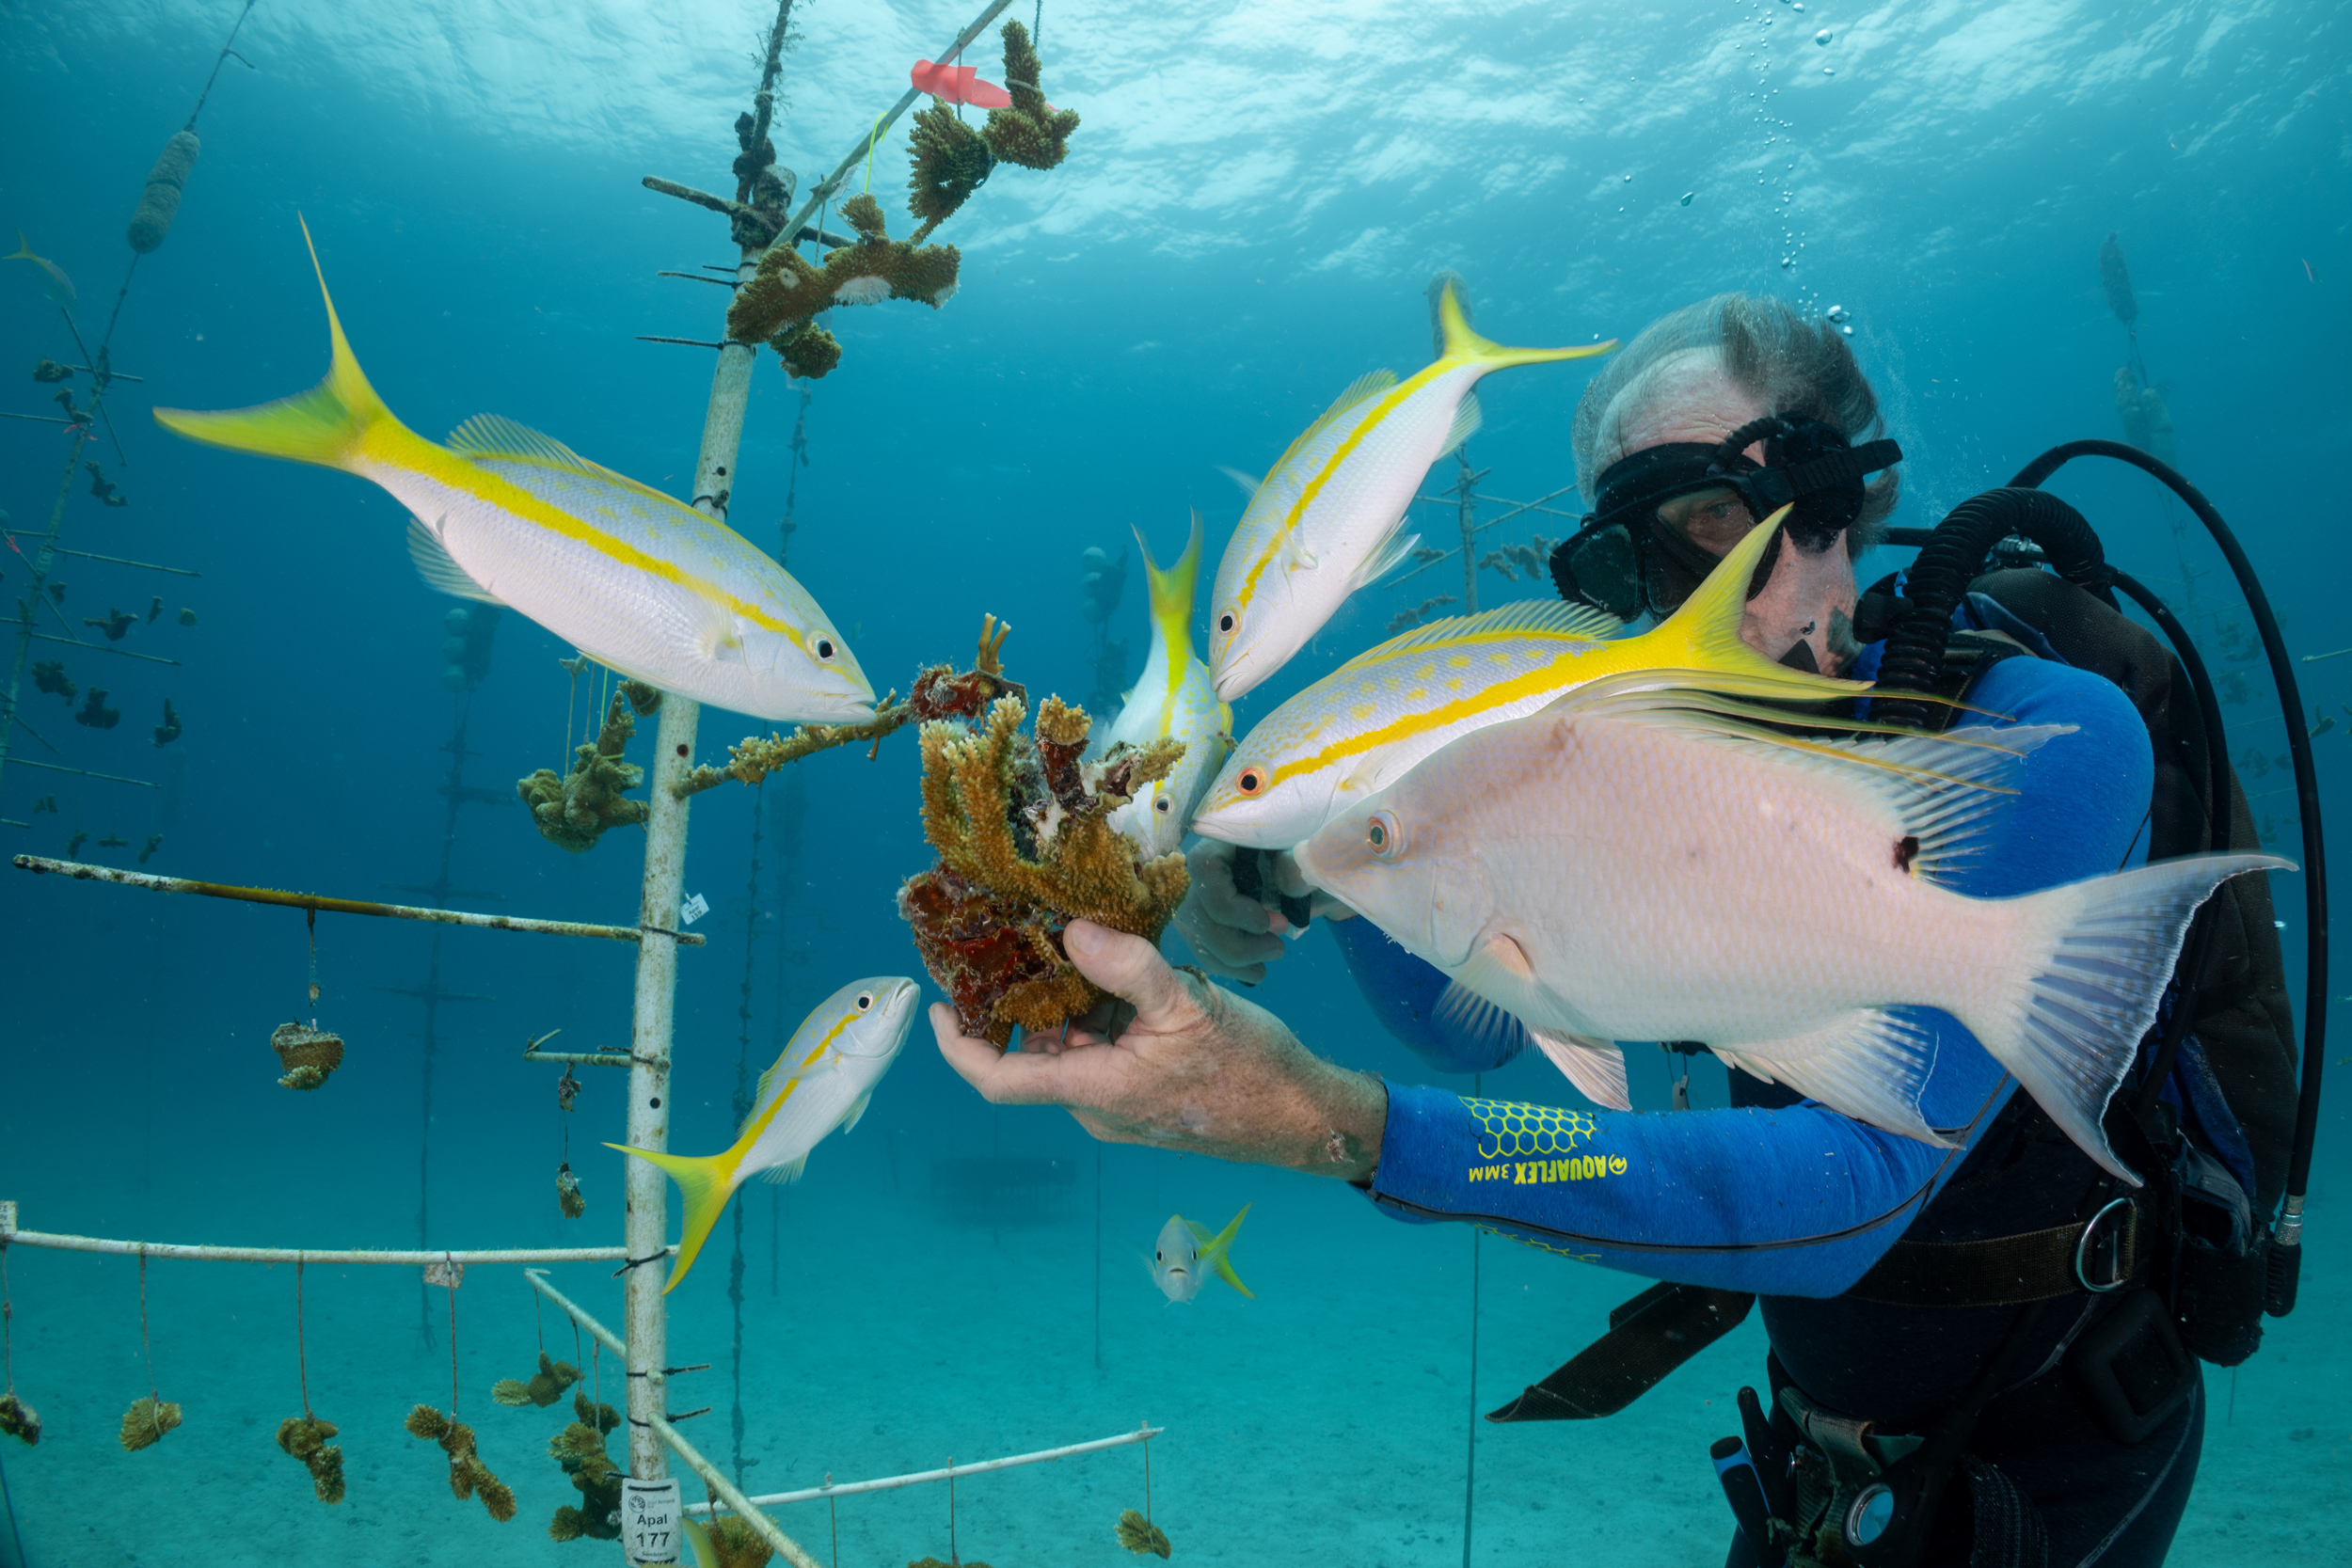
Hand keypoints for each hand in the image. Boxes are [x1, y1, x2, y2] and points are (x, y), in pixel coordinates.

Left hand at [931, 918, 1385, 1179]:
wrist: (1305, 1120)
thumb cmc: (1251, 1070)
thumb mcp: (1190, 1005)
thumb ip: (1127, 967)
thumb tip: (1069, 931)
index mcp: (1095, 1090)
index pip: (997, 1079)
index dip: (955, 1046)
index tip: (936, 1004)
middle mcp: (1096, 1105)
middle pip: (1032, 1054)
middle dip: (1020, 1002)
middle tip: (1018, 940)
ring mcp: (1120, 1104)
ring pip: (1069, 1049)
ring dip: (1065, 1002)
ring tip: (1073, 943)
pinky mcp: (1143, 1095)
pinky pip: (1101, 1052)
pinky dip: (1097, 1013)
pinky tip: (1120, 973)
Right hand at [1173, 841, 1356, 984]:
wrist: (1316, 872)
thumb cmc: (1311, 855)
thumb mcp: (1310, 851)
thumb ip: (1299, 864)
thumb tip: (1291, 882)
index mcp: (1227, 838)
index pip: (1204, 868)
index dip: (1229, 905)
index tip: (1264, 924)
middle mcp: (1205, 867)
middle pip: (1196, 913)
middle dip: (1237, 943)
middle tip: (1278, 947)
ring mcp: (1201, 896)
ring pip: (1198, 936)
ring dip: (1235, 960)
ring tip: (1273, 955)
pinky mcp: (1208, 921)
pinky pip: (1206, 951)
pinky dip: (1231, 968)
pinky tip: (1258, 970)